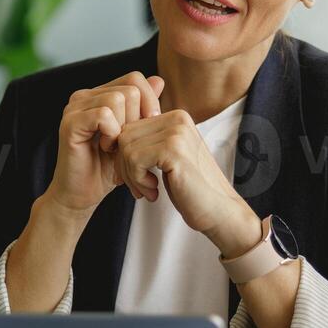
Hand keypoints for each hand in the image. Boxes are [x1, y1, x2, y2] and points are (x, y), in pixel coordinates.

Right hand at [45, 71, 164, 215]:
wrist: (82, 195)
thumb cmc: (107, 168)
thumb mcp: (133, 136)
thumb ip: (143, 108)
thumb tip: (159, 80)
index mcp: (98, 95)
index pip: (134, 79)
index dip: (149, 102)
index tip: (148, 128)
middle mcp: (84, 96)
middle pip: (130, 88)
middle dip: (138, 118)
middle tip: (127, 142)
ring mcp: (74, 107)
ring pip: (118, 99)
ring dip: (124, 127)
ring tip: (115, 146)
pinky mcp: (70, 123)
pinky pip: (104, 114)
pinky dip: (112, 133)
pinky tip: (106, 148)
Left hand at [114, 109, 260, 254]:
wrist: (218, 211)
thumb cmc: (189, 188)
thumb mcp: (165, 158)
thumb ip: (146, 142)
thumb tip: (109, 139)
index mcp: (175, 116)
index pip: (129, 127)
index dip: (124, 156)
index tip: (135, 178)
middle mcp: (177, 118)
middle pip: (124, 135)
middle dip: (124, 166)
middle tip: (140, 188)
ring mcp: (176, 132)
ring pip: (126, 147)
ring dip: (131, 175)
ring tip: (148, 190)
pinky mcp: (173, 149)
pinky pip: (134, 159)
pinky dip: (137, 179)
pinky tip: (154, 191)